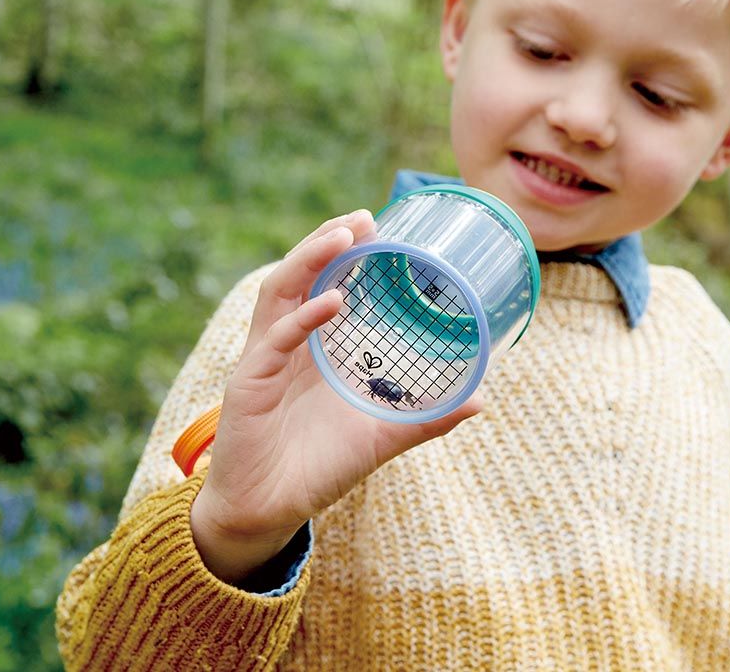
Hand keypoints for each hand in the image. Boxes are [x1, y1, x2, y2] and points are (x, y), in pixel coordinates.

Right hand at [189, 209, 482, 583]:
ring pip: (280, 292)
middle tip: (364, 217)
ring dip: (310, 258)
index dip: (346, 250)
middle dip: (328, 239)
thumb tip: (480, 400)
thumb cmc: (319, 467)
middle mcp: (285, 342)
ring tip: (344, 235)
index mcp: (313, 345)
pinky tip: (333, 302)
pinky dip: (303, 318)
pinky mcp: (249, 384)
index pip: (324, 281)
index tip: (381, 226)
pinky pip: (274, 342)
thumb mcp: (382, 435)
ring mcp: (264, 359)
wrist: (268, 512)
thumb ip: (427, 417)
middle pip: (300, 273)